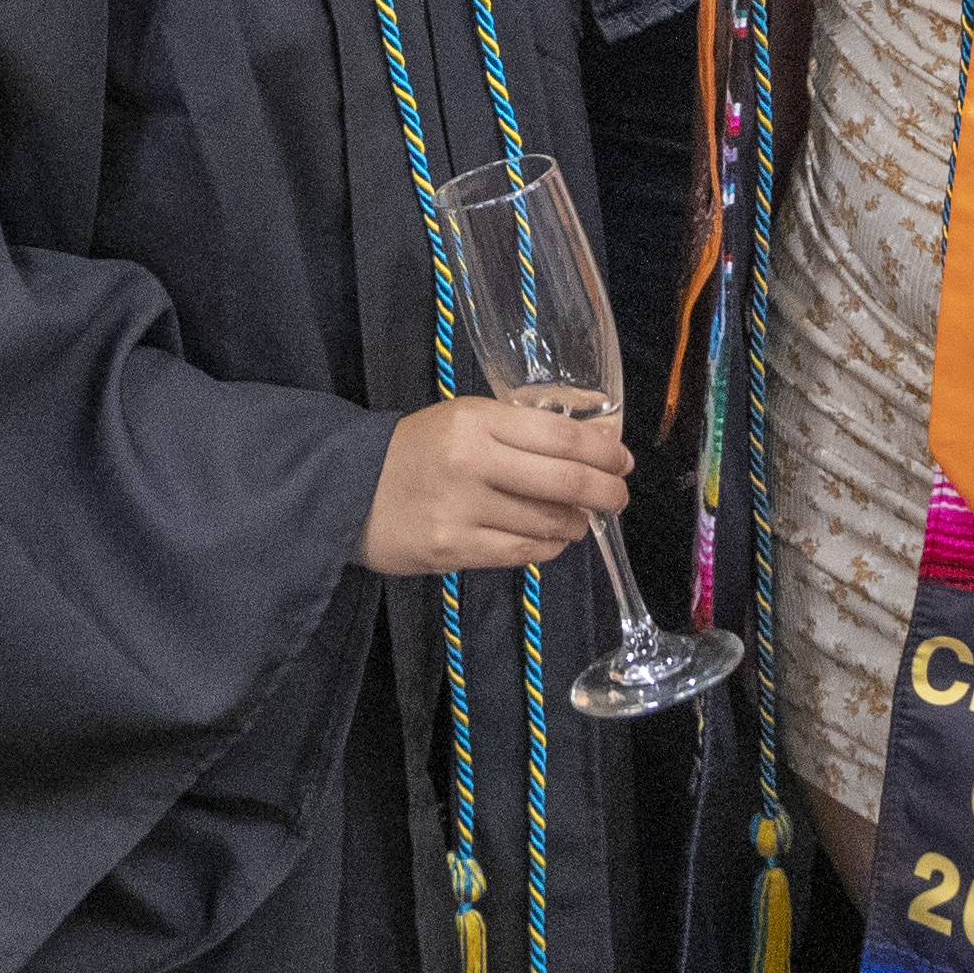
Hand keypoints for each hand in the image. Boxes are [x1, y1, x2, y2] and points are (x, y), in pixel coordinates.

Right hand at [363, 397, 626, 576]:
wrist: (350, 490)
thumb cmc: (417, 451)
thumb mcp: (464, 419)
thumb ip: (519, 429)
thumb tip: (591, 443)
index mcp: (477, 419)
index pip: (561, 436)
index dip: (603, 452)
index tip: (623, 461)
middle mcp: (472, 461)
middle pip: (565, 481)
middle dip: (606, 492)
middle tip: (619, 497)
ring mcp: (462, 509)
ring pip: (547, 522)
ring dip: (575, 523)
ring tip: (577, 519)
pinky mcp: (454, 549)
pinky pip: (523, 553)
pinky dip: (548, 547)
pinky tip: (551, 539)